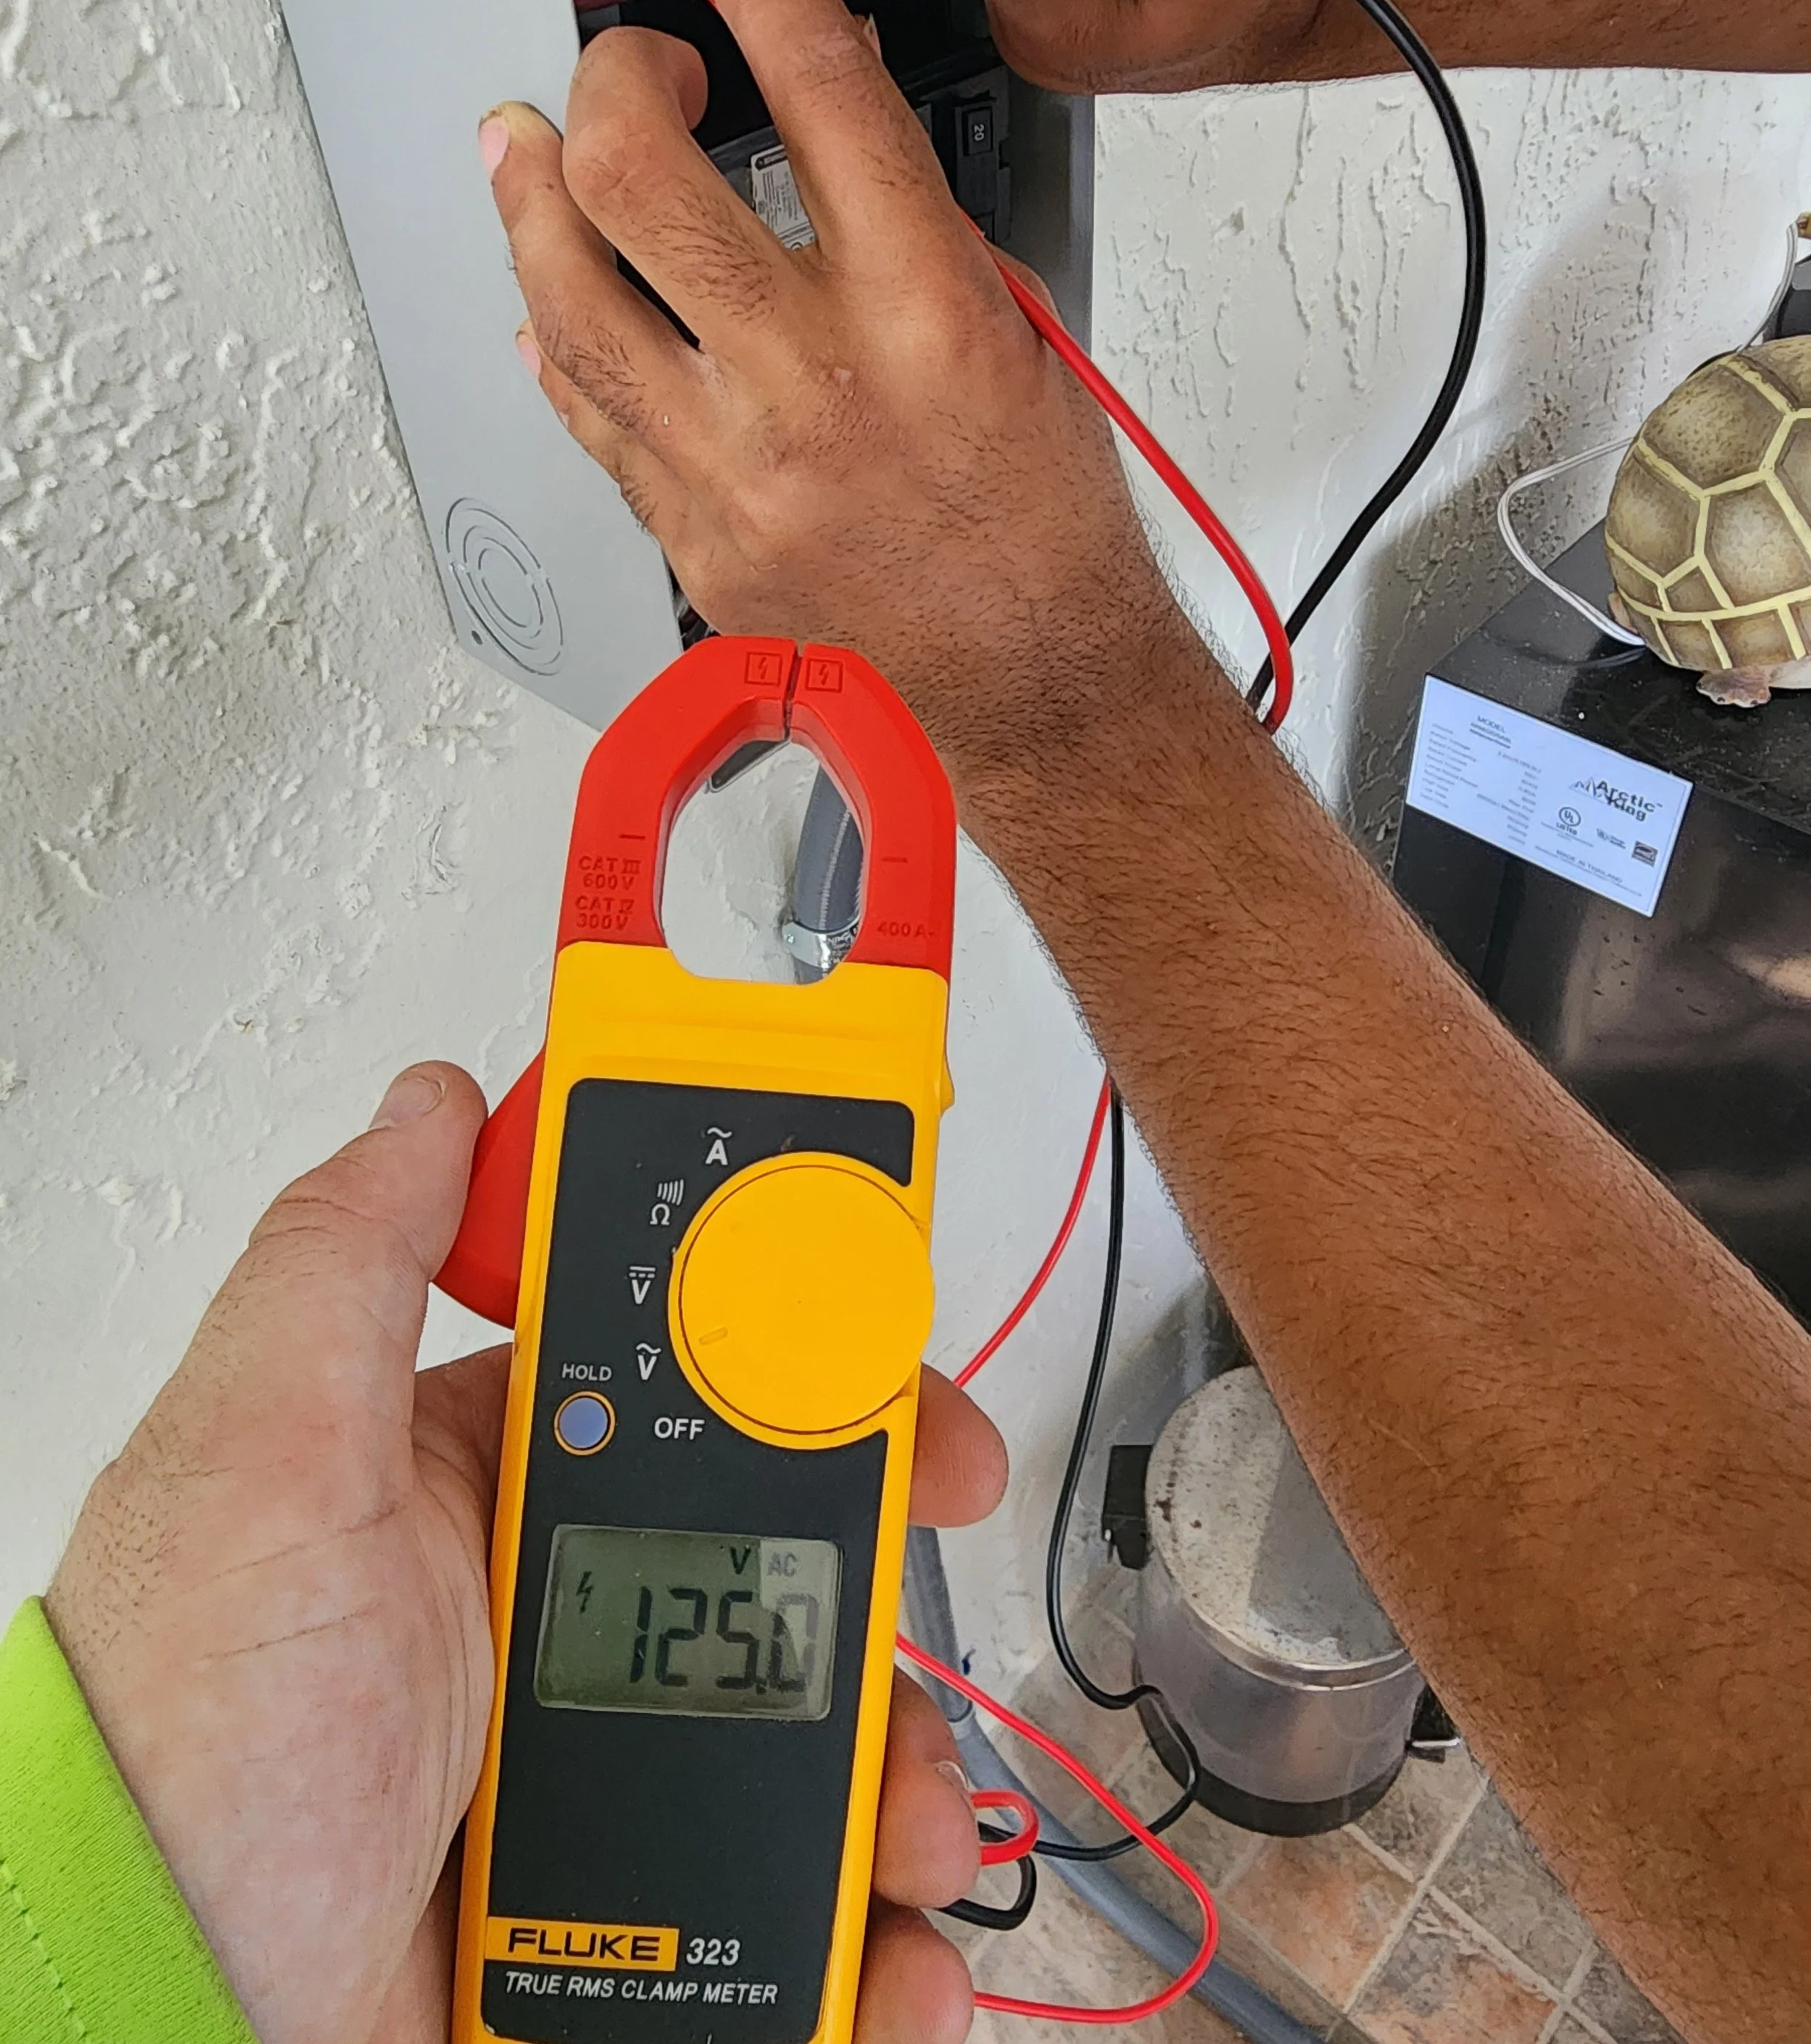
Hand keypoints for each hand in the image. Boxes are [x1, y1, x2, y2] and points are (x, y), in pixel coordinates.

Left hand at [46, 1065, 1006, 2043]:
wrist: (168, 2022)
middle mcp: (545, 1606)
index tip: (904, 1385)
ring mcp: (590, 1759)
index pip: (685, 1371)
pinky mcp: (624, 1902)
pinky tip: (886, 1954)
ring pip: (809, 1721)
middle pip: (782, 1547)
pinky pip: (787, 1896)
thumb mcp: (255, 1463)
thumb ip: (347, 1264)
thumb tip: (429, 1104)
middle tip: (928, 1612)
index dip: (816, 1359)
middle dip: (883, 1570)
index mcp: (482, 1480)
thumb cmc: (183, 1754)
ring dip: (896, 1765)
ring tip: (908, 1832)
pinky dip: (867, 1934)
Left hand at [484, 0, 1187, 793]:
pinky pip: (585, 412)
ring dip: (532, 194)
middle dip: (613, 80)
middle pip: (639, 176)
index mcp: (926, 314)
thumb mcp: (1015, 334)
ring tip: (529, 148)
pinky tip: (551, 299)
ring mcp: (734, 469)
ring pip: (566, 293)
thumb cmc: (1042, 524)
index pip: (820, 96)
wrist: (1037, 683)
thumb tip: (818, 129)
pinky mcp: (689, 537)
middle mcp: (816, 383)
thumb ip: (910, 227)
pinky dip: (556, 337)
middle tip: (631, 71)